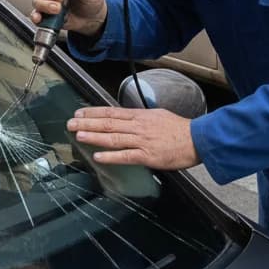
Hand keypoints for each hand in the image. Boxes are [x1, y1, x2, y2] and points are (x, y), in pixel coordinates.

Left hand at [67, 107, 199, 169]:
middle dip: (88, 123)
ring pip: (114, 137)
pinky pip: (126, 156)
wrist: (198, 139)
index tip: (80, 113)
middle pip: (109, 123)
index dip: (94, 113)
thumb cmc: (180, 129)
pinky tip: (98, 156)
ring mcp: (142, 141)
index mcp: (141, 116)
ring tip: (79, 135)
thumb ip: (141, 118)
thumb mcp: (158, 116)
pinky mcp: (148, 155)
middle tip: (71, 123)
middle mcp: (138, 126)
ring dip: (94, 136)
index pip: (112, 112)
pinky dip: (111, 156)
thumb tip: (127, 119)